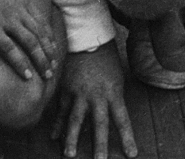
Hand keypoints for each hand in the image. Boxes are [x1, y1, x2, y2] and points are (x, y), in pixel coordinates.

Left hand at [0, 0, 59, 81]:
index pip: (9, 49)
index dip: (20, 64)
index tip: (28, 77)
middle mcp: (8, 18)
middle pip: (29, 43)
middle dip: (40, 61)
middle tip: (48, 76)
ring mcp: (19, 8)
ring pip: (38, 32)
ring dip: (47, 48)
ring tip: (53, 64)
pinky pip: (40, 19)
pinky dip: (48, 32)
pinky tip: (53, 42)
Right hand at [54, 41, 136, 158]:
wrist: (88, 38)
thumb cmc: (106, 59)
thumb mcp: (116, 78)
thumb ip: (113, 99)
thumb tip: (109, 119)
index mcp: (113, 92)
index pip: (122, 119)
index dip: (127, 138)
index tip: (131, 155)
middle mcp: (97, 95)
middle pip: (100, 124)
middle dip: (100, 144)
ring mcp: (80, 93)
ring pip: (76, 119)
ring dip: (72, 138)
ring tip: (69, 155)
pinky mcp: (67, 89)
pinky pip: (62, 110)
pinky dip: (57, 124)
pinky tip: (53, 137)